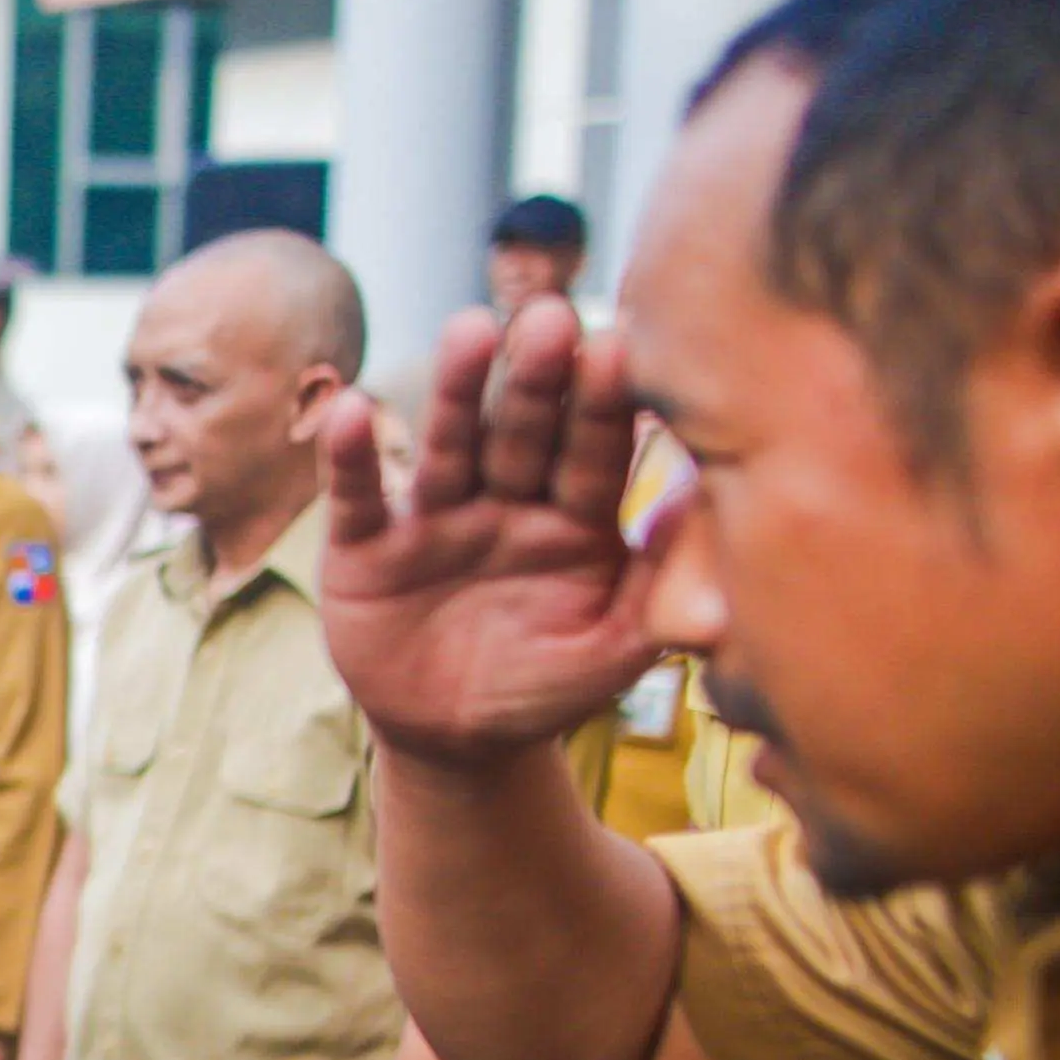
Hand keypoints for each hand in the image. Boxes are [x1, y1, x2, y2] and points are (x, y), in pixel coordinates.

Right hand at [318, 299, 663, 766]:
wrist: (455, 741)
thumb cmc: (547, 689)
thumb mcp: (614, 652)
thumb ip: (661, 585)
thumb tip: (707, 507)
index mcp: (578, 519)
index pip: (595, 451)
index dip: (605, 404)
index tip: (621, 347)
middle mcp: (508, 502)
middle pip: (524, 431)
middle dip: (537, 378)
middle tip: (550, 318)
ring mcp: (437, 519)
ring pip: (450, 446)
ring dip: (455, 391)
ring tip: (468, 331)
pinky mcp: (367, 547)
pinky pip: (359, 497)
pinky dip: (352, 458)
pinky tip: (353, 412)